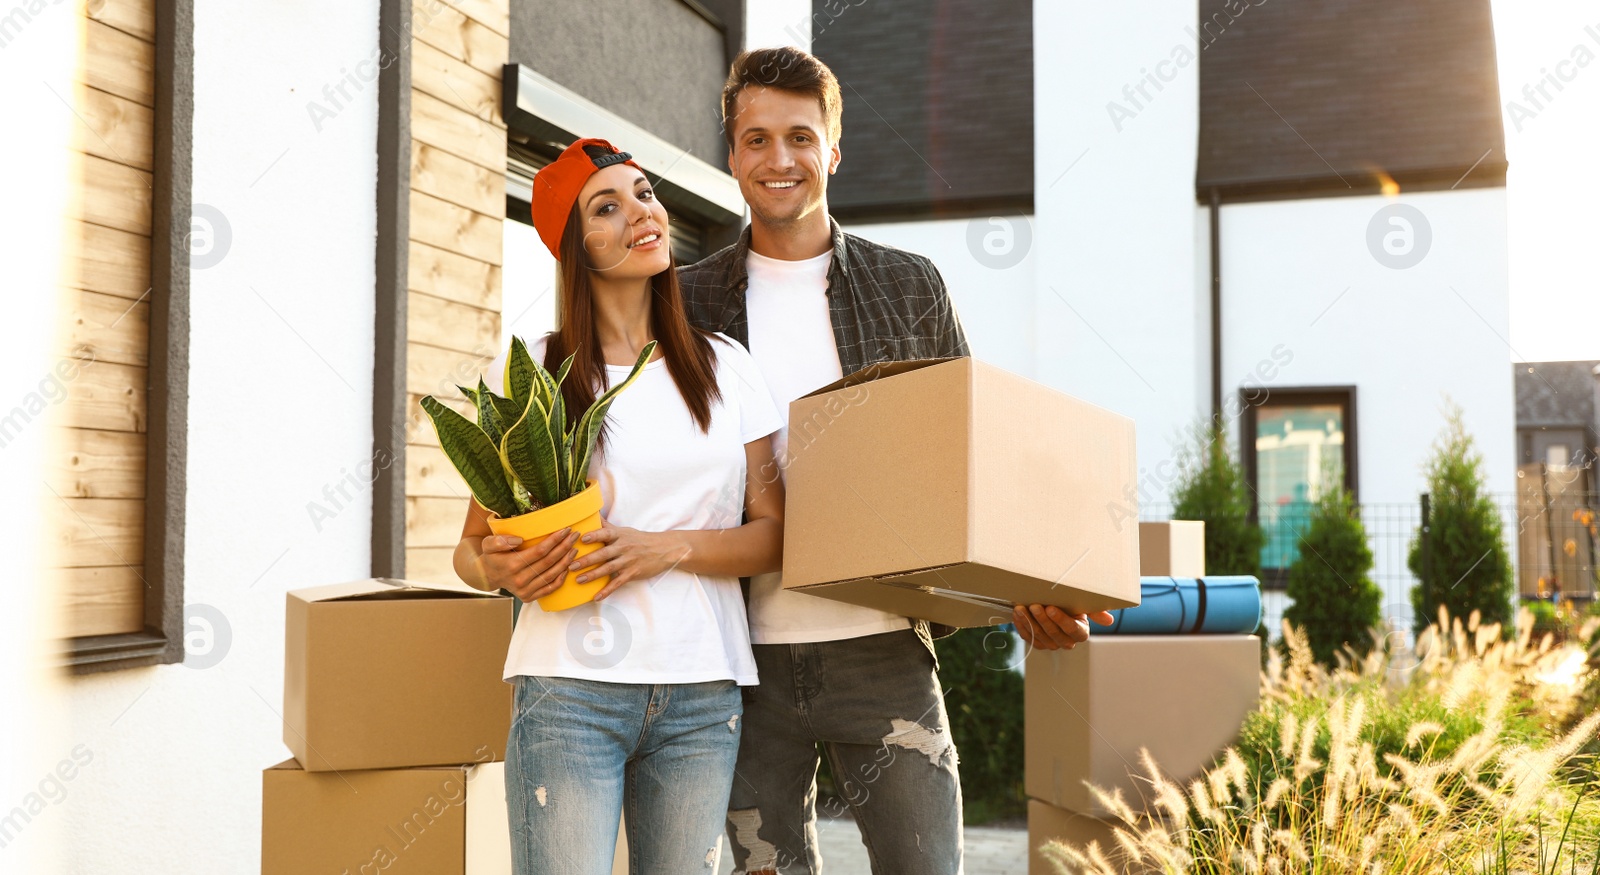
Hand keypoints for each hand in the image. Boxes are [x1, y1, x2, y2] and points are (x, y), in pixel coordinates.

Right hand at [476, 528, 579, 602]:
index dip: (554, 540)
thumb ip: (499, 541)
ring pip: (552, 575)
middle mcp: (519, 580)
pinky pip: (549, 588)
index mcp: (511, 565)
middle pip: (549, 562)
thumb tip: (518, 540)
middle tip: (575, 535)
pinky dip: (561, 578)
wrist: (487, 576)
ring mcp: (525, 591)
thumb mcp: (488, 544)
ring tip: (574, 549)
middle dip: (564, 547)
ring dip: (566, 561)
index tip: (566, 530)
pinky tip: (568, 566)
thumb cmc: (491, 556)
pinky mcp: (529, 597)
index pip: (539, 551)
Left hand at [570, 522, 689, 599]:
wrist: (663, 549)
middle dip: (587, 560)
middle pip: (603, 554)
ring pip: (608, 569)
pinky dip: (607, 591)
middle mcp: (623, 547)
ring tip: (579, 580)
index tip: (582, 538)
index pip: (606, 534)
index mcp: (620, 535)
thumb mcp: (624, 531)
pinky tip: (597, 597)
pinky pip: (618, 583)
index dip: (594, 536)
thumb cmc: (639, 539)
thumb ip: (606, 526)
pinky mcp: (632, 573)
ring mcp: (628, 561)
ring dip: (593, 575)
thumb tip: (591, 514)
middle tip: (571, 565)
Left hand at [1013, 605, 1114, 650]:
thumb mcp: (1084, 605)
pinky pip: (1029, 637)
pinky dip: (1021, 626)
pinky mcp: (1038, 644)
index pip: (1072, 629)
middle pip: (1054, 634)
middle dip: (1043, 619)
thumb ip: (1095, 611)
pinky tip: (1017, 615)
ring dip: (1029, 622)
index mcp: (1081, 632)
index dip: (1061, 620)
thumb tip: (1109, 620)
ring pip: (1039, 636)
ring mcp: (1051, 645)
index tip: (1050, 607)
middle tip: (1034, 605)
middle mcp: (1067, 642)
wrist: (1055, 606)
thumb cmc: (1072, 604)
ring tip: (1021, 608)